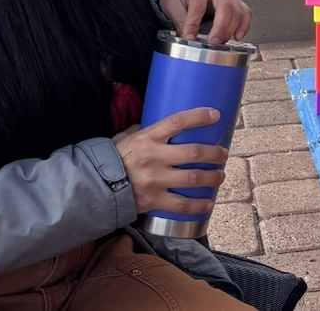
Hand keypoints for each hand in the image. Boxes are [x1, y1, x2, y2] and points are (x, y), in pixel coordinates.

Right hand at [113, 107, 229, 215]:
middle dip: (214, 154)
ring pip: (193, 179)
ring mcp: (154, 180)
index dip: (199, 117)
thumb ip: (150, 133)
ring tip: (220, 176)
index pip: (177, 121)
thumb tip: (172, 127)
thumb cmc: (117, 158)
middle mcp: (153, 157)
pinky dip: (199, 205)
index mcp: (147, 137)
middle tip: (224, 154)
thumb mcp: (129, 138)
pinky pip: (182, 205)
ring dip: (212, 177)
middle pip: (193, 153)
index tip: (216, 115)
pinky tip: (209, 203)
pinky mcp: (153, 200)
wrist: (96, 185)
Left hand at [159, 0, 252, 44]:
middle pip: (226, 5)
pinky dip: (243, 26)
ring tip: (220, 42)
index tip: (190, 37)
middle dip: (221, 27)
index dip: (194, 23)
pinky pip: (244, 13)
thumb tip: (189, 40)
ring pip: (238, 10)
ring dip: (231, 29)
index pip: (199, 4)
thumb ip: (181, 21)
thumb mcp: (172, 3)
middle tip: (212, 42)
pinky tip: (236, 36)